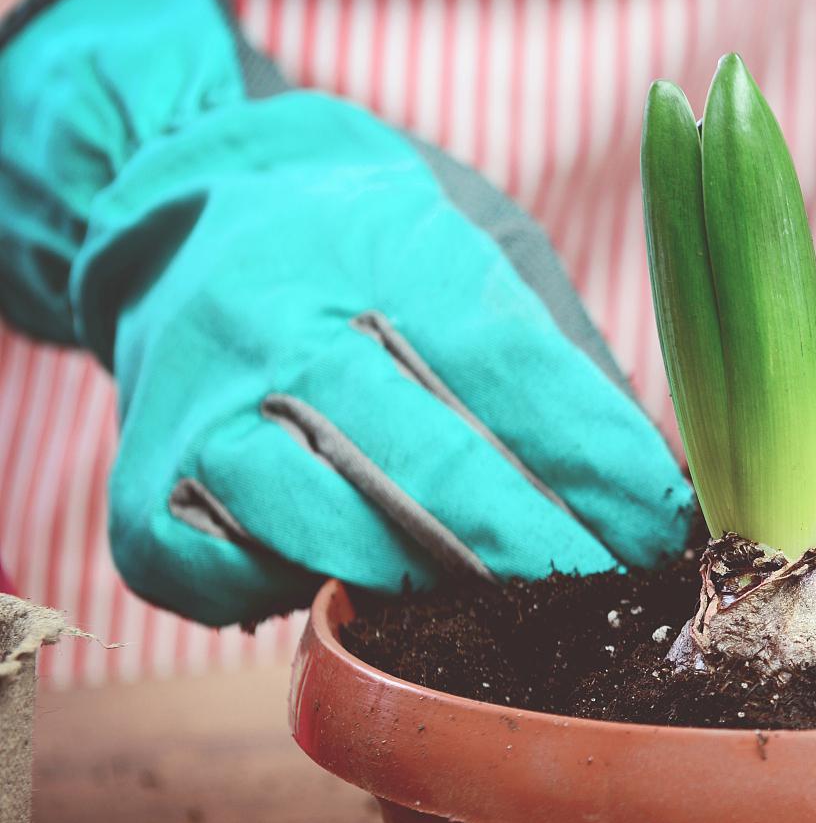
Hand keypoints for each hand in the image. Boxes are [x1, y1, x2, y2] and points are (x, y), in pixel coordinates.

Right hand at [0, 0, 694, 624]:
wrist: (187, 201)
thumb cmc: (379, 252)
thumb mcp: (479, 252)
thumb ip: (561, 366)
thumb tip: (661, 498)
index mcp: (390, 247)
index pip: (512, 365)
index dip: (599, 461)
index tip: (667, 531)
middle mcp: (282, 319)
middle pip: (428, 459)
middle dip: (539, 549)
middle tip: (617, 602)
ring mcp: (200, 403)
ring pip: (323, 524)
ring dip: (428, 586)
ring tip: (511, 620)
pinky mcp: (140, 484)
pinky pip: (216, 575)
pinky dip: (293, 602)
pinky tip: (355, 604)